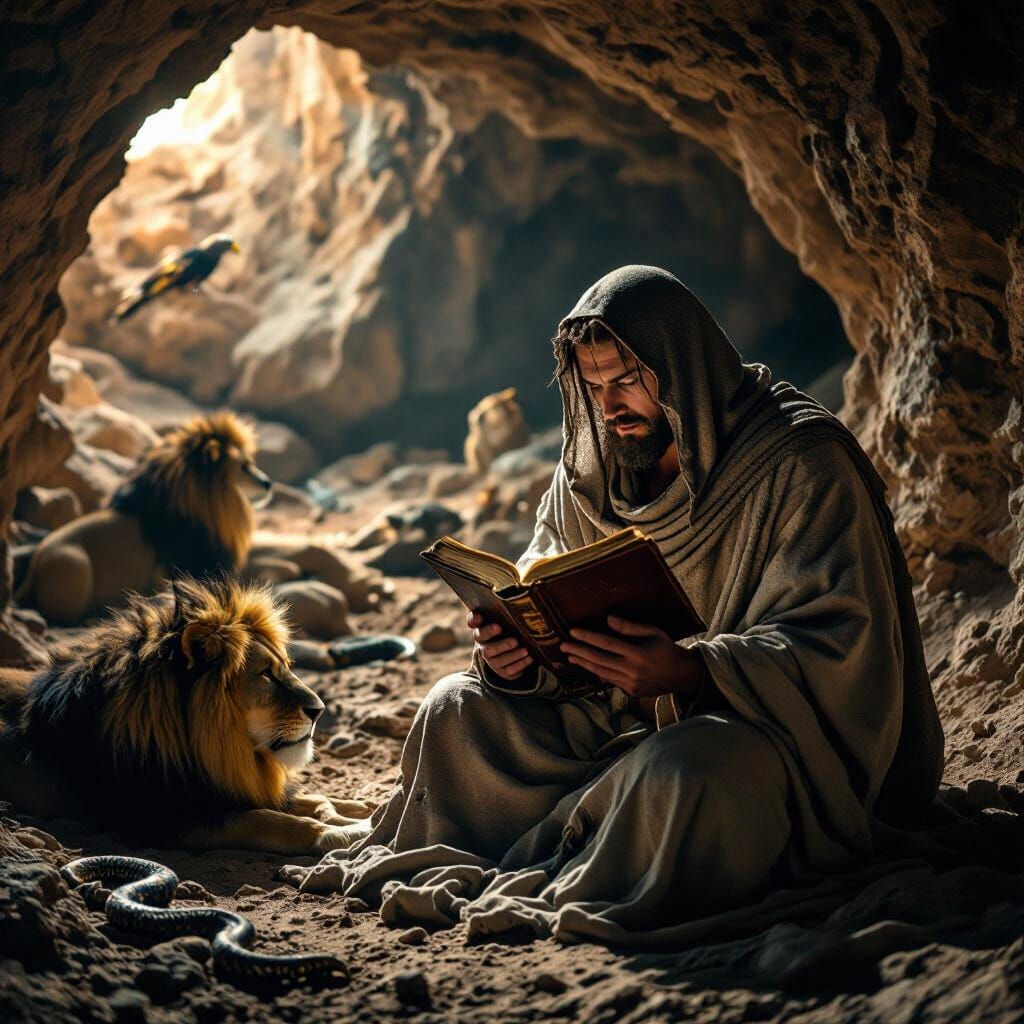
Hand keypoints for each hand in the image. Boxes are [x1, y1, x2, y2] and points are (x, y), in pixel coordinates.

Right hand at [467, 610, 533, 679]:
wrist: (514, 652)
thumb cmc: (510, 627)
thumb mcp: (507, 617)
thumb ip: (505, 605)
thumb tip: (514, 582)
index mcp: (482, 627)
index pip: (472, 621)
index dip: (474, 619)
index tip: (480, 616)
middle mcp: (483, 643)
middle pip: (483, 642)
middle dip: (495, 638)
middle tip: (509, 635)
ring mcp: (491, 658)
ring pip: (496, 658)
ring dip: (511, 654)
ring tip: (525, 649)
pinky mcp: (501, 670)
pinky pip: (508, 670)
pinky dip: (519, 664)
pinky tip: (529, 658)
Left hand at [560, 615, 704, 698]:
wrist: (682, 675)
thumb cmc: (666, 648)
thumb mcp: (653, 632)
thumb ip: (630, 627)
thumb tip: (608, 619)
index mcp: (638, 654)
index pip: (607, 644)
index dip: (589, 637)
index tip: (573, 631)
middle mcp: (632, 670)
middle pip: (599, 659)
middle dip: (579, 651)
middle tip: (563, 645)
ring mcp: (631, 683)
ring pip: (602, 672)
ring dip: (584, 663)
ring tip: (570, 656)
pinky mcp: (631, 692)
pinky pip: (610, 680)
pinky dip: (597, 672)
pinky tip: (587, 665)